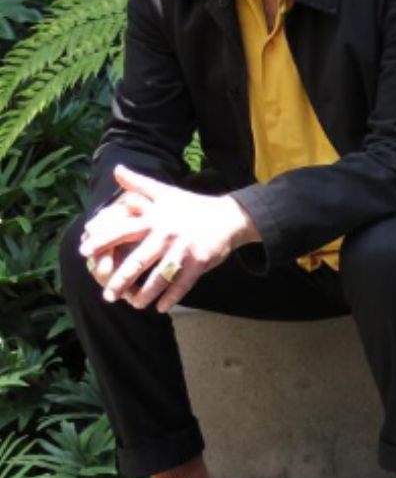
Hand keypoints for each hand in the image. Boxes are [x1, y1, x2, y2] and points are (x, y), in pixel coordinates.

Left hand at [78, 165, 259, 311]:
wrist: (229, 217)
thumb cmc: (193, 206)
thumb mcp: (166, 192)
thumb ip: (139, 184)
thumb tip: (116, 169)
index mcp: (154, 219)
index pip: (122, 229)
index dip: (102, 240)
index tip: (84, 252)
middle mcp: (166, 235)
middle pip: (137, 262)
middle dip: (120, 281)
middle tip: (108, 295)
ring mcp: (183, 251)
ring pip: (158, 278)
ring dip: (144, 295)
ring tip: (134, 304)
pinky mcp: (199, 263)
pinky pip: (182, 285)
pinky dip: (171, 298)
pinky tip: (161, 308)